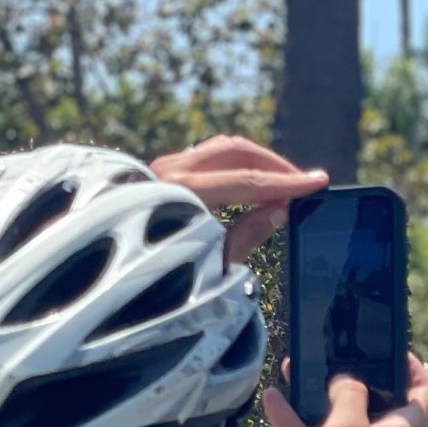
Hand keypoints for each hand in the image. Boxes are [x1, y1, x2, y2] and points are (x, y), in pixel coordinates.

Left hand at [148, 135, 326, 264]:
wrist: (109, 275)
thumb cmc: (160, 278)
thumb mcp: (211, 263)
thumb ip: (247, 233)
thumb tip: (279, 210)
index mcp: (184, 193)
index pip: (248, 181)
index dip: (287, 183)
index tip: (318, 182)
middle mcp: (171, 170)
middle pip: (237, 153)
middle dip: (275, 165)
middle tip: (302, 182)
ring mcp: (164, 166)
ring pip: (222, 149)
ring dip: (256, 161)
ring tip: (281, 181)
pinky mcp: (161, 170)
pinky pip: (207, 155)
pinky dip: (235, 164)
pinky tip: (251, 180)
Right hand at [264, 355, 427, 426]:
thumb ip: (349, 394)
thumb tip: (346, 380)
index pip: (425, 391)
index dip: (412, 365)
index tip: (389, 349)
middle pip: (379, 400)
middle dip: (355, 375)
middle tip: (335, 353)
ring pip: (343, 419)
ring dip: (320, 395)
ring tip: (294, 368)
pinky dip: (299, 422)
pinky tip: (273, 401)